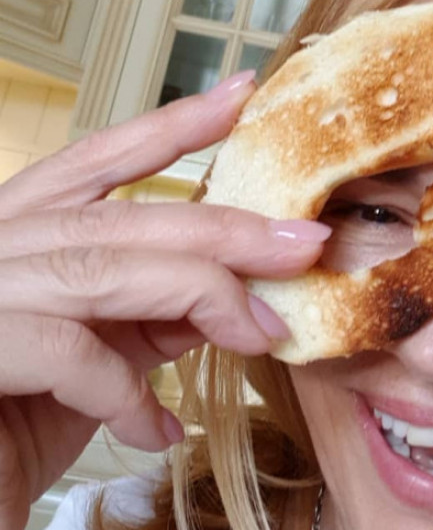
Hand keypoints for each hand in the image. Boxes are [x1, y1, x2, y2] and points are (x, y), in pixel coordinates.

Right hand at [0, 71, 328, 529]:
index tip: (242, 94)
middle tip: (305, 244)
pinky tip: (159, 430)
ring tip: (261, 334)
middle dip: (225, 230)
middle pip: (121, 217)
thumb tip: (236, 285)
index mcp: (17, 235)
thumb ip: (152, 313)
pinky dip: (128, 393)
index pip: (94, 161)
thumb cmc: (11, 436)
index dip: (169, 126)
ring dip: (202, 297)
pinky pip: (69, 351)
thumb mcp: (98, 362)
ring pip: (103, 268)